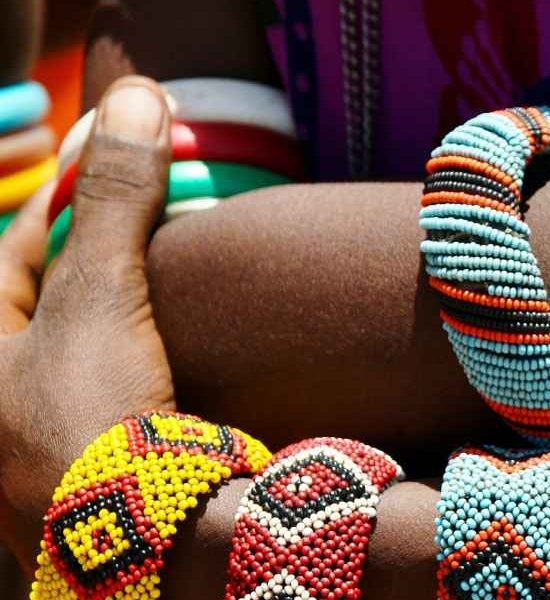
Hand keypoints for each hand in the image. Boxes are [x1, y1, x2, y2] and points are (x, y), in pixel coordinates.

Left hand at [0, 77, 174, 566]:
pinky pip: (128, 373)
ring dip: (145, 289)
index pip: (19, 239)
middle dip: (114, 235)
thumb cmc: (88, 421)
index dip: (80, 183)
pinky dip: (163, 342)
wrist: (150, 543)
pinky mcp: (102, 454)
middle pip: (56, 284)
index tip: (131, 140)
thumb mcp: (95, 300)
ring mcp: (48, 425)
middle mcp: (1, 389)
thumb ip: (115, 202)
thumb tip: (136, 100)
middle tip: (171, 191)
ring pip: (97, 330)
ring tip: (195, 252)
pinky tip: (200, 326)